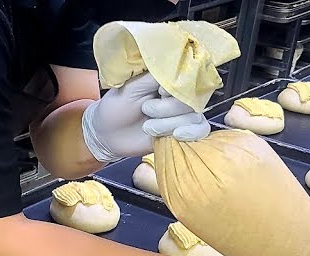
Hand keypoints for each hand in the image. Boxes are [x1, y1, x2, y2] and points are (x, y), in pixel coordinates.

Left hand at [81, 74, 211, 163]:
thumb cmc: (116, 107)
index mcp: (166, 78)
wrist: (108, 135)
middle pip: (190, 99)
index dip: (175, 87)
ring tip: (148, 127)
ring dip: (169, 124)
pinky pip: (201, 129)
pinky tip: (175, 135)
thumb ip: (154, 76)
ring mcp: (183, 112)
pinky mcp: (184, 130)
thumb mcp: (131, 87)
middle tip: (146, 110)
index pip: (187, 76)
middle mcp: (178, 93)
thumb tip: (176, 66)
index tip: (159, 92)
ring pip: (193, 117)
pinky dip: (191, 133)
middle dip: (168, 109)